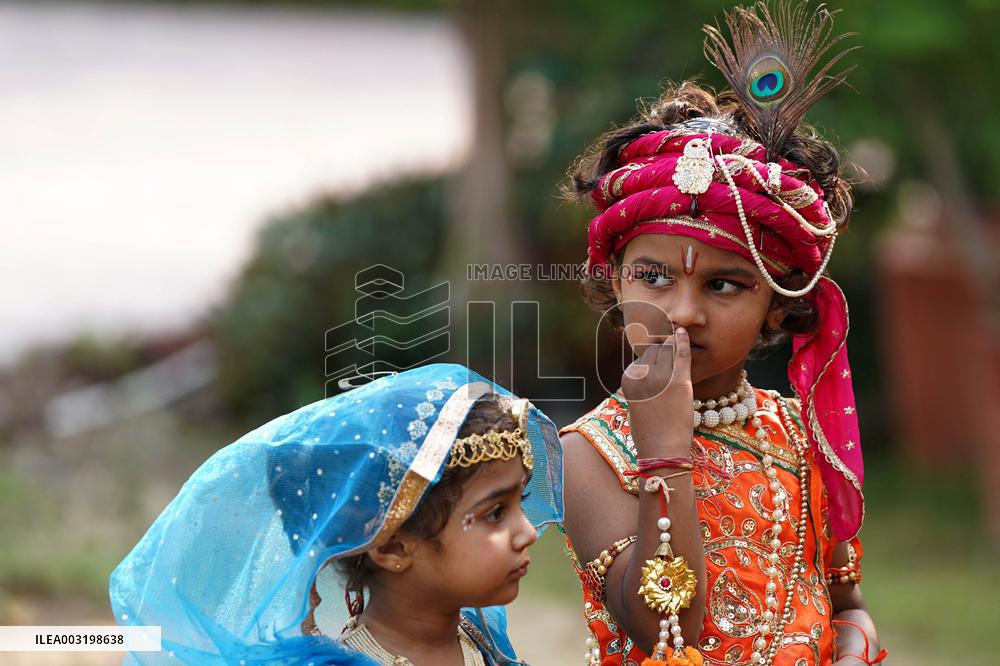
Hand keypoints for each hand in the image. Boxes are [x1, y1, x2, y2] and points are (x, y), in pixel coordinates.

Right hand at [620, 327, 692, 454]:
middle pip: (655, 351)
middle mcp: (641, 375)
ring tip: (677, 336)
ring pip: (667, 350)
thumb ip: (640, 384)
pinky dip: (682, 341)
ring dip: (673, 344)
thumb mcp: (635, 403)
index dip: (652, 357)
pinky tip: (683, 332)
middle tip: (670, 344)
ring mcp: (660, 377)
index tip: (658, 352)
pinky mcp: (678, 382)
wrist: (662, 450)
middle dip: (663, 348)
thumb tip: (647, 368)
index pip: (642, 358)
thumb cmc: (649, 431)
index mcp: (628, 379)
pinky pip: (681, 355)